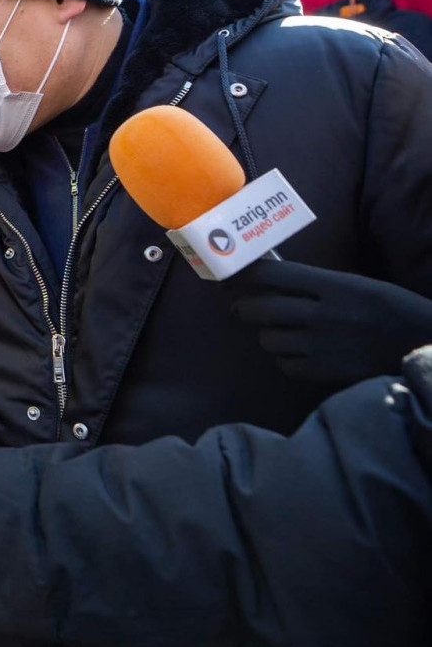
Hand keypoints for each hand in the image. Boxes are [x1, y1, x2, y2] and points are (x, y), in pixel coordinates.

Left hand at [230, 260, 431, 385]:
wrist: (424, 344)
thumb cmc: (391, 310)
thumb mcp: (357, 285)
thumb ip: (317, 283)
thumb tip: (269, 279)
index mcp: (334, 285)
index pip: (272, 274)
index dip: (245, 275)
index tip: (234, 277)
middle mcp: (324, 314)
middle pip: (259, 308)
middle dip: (244, 308)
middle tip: (244, 308)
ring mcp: (323, 345)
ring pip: (268, 339)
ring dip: (268, 335)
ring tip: (280, 332)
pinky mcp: (327, 372)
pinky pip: (285, 365)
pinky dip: (285, 360)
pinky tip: (297, 354)